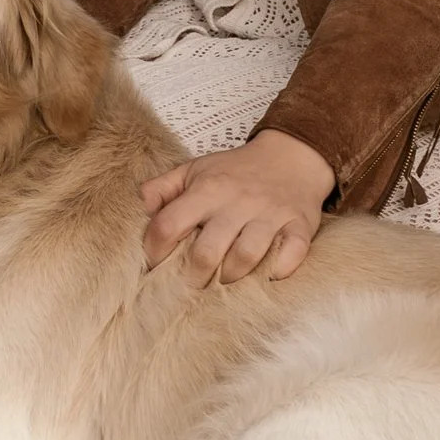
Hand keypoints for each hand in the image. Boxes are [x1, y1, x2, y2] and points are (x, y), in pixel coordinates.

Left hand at [141, 132, 333, 284]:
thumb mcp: (195, 169)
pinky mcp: (299, 226)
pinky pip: (290, 254)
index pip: (168, 225)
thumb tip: (139, 208)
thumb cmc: (238, 171)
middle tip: (192, 283)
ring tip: (225, 279)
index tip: (155, 265)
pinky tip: (268, 274)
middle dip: (193, 277)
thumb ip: (162, 188)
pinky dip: (278, 270)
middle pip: (206, 252)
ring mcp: (270, 214)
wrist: (292, 156)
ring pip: (245, 257)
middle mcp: (237, 201)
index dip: (155, 251)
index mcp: (207, 189)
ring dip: (231, 277)